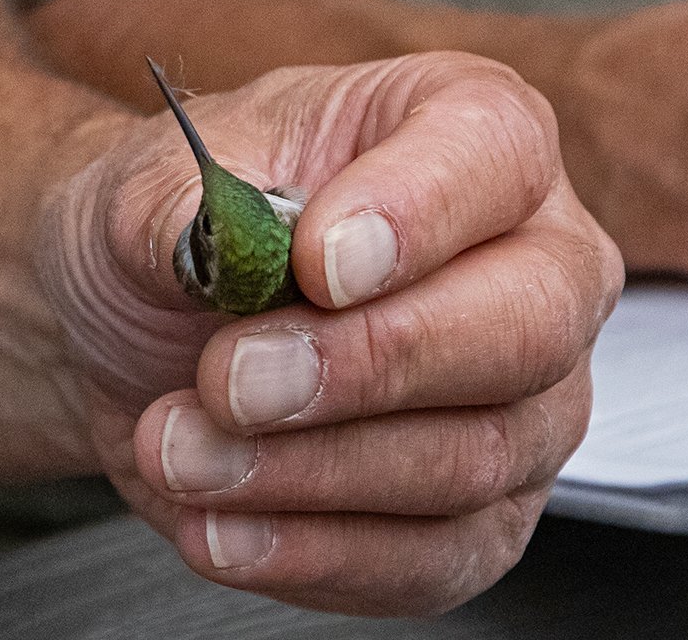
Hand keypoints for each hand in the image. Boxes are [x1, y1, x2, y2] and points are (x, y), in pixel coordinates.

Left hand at [39, 52, 623, 614]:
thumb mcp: (164, 180)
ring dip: (316, 471)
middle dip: (369, 367)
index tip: (311, 265)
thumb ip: (193, 208)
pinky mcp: (492, 499)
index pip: (497, 154)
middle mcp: (532, 256)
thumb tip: (230, 254)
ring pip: (482, 454)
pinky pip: (443, 554)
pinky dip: (323, 553)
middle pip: (528, 324)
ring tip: (190, 449)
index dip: (416, 215)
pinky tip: (229, 521)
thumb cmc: (189, 220)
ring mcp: (530, 386)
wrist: (155, 320)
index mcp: (474, 132)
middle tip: (234, 378)